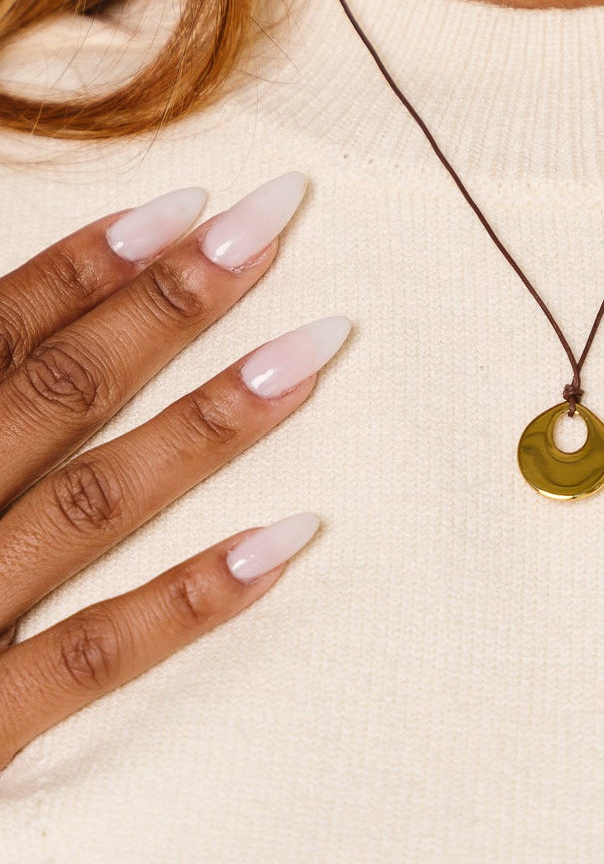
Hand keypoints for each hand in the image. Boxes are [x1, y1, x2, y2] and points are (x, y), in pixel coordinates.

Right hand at [0, 173, 349, 773]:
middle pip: (58, 390)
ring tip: (315, 348)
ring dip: (209, 421)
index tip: (190, 204)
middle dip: (173, 301)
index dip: (92, 264)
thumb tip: (19, 328)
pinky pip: (93, 659)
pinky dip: (193, 598)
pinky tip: (292, 538)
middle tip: (277, 223)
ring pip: (90, 501)